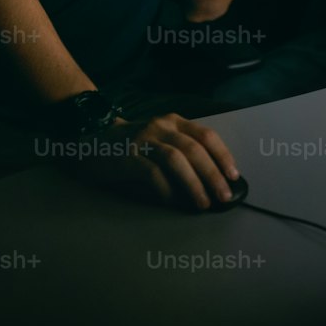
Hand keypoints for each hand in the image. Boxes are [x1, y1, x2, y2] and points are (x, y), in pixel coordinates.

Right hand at [72, 112, 240, 211]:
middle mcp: (162, 126)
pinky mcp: (127, 156)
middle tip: (223, 196)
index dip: (222, 156)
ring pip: (176, 159)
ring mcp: (144, 139)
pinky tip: (172, 202)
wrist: (91, 137)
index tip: (234, 176)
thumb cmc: (133, 145)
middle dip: (213, 174)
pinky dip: (165, 188)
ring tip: (203, 203)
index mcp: (174, 121)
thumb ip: (182, 153)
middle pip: (194, 149)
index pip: (206, 135)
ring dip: (193, 183)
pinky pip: (152, 172)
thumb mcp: (160, 140)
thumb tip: (210, 182)